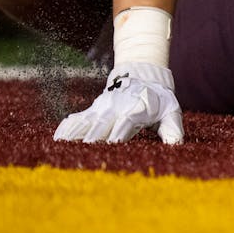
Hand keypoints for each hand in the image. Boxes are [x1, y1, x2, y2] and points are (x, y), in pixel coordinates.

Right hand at [53, 62, 183, 144]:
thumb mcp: (171, 112)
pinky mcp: (92, 109)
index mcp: (136, 109)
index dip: (117, 135)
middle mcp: (116, 108)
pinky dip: (66, 127)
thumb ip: (173, 129)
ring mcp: (102, 108)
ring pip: (86, 122)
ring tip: (61, 147)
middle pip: (102, 125)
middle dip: (92, 140)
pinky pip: (77, 118)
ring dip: (74, 134)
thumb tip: (176, 145)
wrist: (144, 76)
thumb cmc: (159, 100)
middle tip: (82, 156)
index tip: (110, 146)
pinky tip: (56, 138)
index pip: (125, 124)